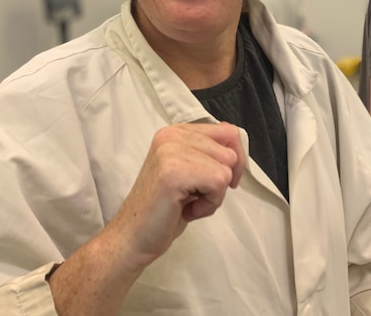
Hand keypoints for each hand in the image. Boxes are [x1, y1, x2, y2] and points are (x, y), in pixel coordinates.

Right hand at [108, 122, 246, 270]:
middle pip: (230, 153)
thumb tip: (238, 150)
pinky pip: (218, 183)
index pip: (228, 132)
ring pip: (226, 169)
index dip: (233, 162)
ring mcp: (171, 151)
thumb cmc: (164, 210)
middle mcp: (172, 135)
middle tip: (193, 197)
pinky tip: (186, 211)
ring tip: (187, 203)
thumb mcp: (190, 172)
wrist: (133, 238)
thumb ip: (207, 155)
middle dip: (221, 182)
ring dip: (214, 195)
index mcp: (176, 132)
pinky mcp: (173, 172)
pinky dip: (209, 205)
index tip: (217, 182)